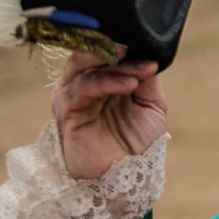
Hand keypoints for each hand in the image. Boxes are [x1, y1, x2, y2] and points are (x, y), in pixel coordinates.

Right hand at [52, 54, 167, 178]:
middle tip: (133, 46)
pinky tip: (130, 83)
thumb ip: (146, 78)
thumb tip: (146, 51)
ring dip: (116, 65)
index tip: (146, 42)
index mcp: (101, 78)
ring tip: (140, 71)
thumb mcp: (151, 105)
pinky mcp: (67, 110)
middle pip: (90, 52)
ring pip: (85, 66)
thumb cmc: (136, 143)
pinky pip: (84, 87)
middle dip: (112, 47)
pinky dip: (108, 81)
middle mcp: (83, 83)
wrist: (126, 176)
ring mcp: (72, 95)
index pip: (106, 51)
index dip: (124, 44)